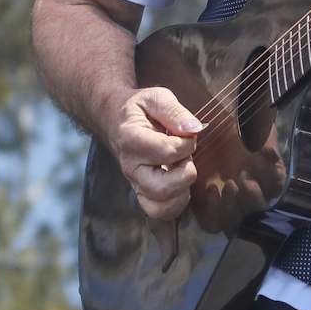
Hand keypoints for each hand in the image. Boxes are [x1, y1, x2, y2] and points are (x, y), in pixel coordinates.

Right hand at [109, 87, 205, 222]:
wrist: (116, 120)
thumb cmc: (139, 109)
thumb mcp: (156, 97)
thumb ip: (175, 112)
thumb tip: (195, 129)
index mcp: (131, 139)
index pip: (167, 152)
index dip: (187, 143)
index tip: (187, 133)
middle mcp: (130, 166)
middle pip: (162, 188)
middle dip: (186, 173)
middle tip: (186, 157)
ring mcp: (134, 182)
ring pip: (161, 206)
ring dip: (182, 192)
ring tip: (182, 170)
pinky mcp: (141, 193)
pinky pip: (158, 212)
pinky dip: (176, 204)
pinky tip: (180, 184)